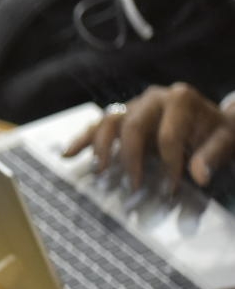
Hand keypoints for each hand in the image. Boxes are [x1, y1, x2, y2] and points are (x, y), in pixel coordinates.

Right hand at [63, 83, 234, 190]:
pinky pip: (98, 125)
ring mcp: (135, 104)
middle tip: (133, 187)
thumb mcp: (225, 141)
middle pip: (132, 127)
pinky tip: (68, 154)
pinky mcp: (123, 115)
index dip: (169, 165)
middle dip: (131, 159)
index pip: (168, 135)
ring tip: (101, 172)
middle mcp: (153, 97)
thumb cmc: (218, 132)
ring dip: (101, 148)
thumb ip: (212, 156)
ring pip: (110, 123)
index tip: (170, 190)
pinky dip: (83, 139)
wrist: (212, 120)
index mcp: (180, 99)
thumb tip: (199, 176)